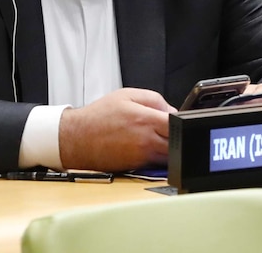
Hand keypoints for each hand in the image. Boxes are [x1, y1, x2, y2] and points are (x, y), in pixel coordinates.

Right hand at [58, 88, 175, 171]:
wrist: (78, 138)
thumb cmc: (99, 116)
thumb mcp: (126, 94)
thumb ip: (154, 99)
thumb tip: (172, 110)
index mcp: (146, 119)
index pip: (179, 124)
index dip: (184, 122)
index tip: (182, 120)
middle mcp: (147, 140)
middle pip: (179, 143)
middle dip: (179, 136)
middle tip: (170, 129)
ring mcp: (143, 156)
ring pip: (170, 156)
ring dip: (170, 148)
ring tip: (157, 137)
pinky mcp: (137, 167)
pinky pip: (157, 163)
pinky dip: (157, 157)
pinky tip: (147, 147)